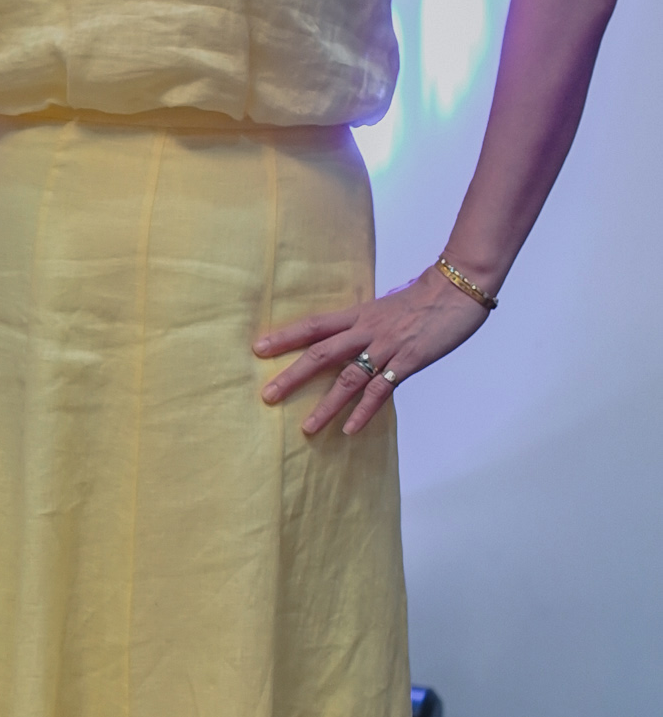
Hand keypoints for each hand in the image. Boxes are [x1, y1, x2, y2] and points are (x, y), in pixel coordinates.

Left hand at [255, 263, 490, 436]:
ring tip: (307, 427)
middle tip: (267, 395)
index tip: (258, 349)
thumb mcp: (385, 306)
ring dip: (326, 405)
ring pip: (348, 378)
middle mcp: (366, 330)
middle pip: (320, 353)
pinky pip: (381, 390)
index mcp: (358, 314)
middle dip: (292, 376)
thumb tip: (348, 335)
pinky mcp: (408, 361)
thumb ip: (364, 322)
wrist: (458, 288)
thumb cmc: (424, 296)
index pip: (314, 325)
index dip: (285, 336)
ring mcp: (386, 347)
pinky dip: (364, 411)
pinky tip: (349, 429)